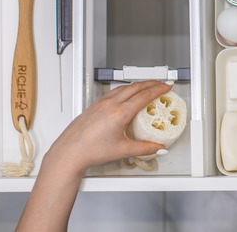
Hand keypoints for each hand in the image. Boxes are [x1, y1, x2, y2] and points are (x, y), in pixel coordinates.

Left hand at [17, 81, 172, 231]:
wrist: (69, 153)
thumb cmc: (90, 151)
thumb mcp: (123, 151)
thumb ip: (145, 148)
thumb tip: (159, 149)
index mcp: (120, 113)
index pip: (144, 96)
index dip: (159, 89)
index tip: (166, 86)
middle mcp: (110, 104)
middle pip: (136, 87)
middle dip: (151, 83)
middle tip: (161, 84)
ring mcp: (101, 103)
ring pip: (124, 87)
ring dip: (138, 84)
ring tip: (146, 87)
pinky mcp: (94, 105)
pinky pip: (113, 92)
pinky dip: (125, 89)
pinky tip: (126, 94)